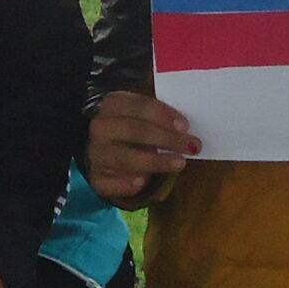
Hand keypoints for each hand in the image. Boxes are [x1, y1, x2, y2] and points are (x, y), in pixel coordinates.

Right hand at [84, 90, 199, 204]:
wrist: (108, 149)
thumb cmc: (134, 129)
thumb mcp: (143, 116)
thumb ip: (160, 118)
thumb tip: (186, 128)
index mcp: (112, 105)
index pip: (137, 105)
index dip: (162, 115)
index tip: (185, 126)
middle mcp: (101, 128)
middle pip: (133, 130)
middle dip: (165, 138)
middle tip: (192, 146)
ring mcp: (96, 154)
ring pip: (124, 158)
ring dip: (155, 161)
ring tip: (180, 163)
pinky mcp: (97, 178)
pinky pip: (111, 183)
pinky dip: (127, 183)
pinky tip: (144, 181)